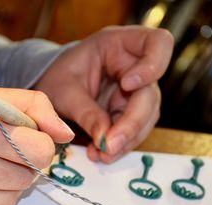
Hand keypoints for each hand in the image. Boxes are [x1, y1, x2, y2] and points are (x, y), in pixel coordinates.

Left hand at [35, 25, 172, 162]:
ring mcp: (136, 90)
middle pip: (150, 94)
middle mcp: (134, 66)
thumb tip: (105, 140)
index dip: (152, 65)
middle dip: (132, 123)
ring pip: (146, 117)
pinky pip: (135, 130)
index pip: (158, 43)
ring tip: (102, 155)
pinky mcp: (131, 110)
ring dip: (127, 140)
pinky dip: (121, 144)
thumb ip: (85, 112)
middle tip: (109, 146)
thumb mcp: (64, 91)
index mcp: (119, 44)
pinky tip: (103, 154)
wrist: (53, 88)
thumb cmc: (57, 77)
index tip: (128, 85)